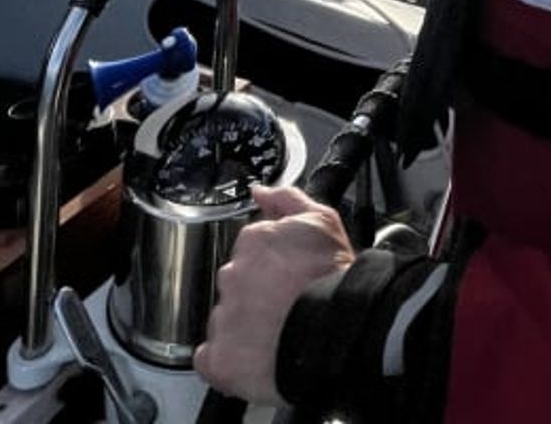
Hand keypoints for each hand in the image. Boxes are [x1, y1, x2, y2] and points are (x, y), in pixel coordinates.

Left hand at [194, 184, 354, 403]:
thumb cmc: (334, 280)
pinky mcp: (220, 358)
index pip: (251, 250)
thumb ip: (287, 199)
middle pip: (237, 283)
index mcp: (254, 242)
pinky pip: (212, 358)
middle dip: (256, 294)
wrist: (337, 332)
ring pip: (226, 318)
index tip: (288, 278)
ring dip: (244, 325)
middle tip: (286, 306)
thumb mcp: (323, 222)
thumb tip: (261, 191)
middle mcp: (233, 276)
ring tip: (278, 334)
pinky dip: (228, 359)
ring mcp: (224, 317)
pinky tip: (255, 358)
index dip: (273, 266)